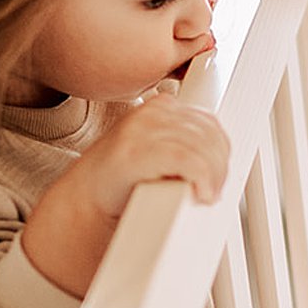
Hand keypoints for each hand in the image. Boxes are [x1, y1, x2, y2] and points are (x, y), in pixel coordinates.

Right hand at [67, 96, 229, 217]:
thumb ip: (185, 144)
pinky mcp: (136, 150)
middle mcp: (152, 111)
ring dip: (212, 177)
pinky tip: (199, 193)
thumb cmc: (124, 182)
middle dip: (219, 166)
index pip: (208, 121)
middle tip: (212, 190)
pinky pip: (187, 159)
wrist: (85, 200)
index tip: (217, 174)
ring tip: (205, 195)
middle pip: (209, 134)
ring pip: (202, 148)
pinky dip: (201, 178)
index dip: (220, 150)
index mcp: (160, 106)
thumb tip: (223, 155)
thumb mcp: (159, 152)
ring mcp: (142, 128)